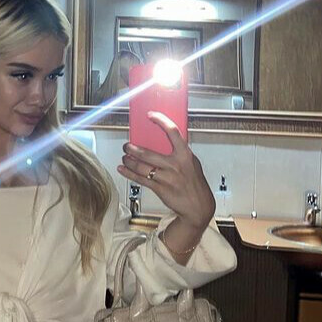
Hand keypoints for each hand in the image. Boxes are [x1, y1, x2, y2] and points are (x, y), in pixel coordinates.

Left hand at [117, 111, 215, 228]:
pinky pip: (140, 179)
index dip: (161, 121)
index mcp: (185, 155)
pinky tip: (123, 169)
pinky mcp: (160, 189)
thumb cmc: (195, 184)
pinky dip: (129, 173)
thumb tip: (165, 141)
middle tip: (127, 145)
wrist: (198, 206)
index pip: (173, 132)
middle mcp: (175, 164)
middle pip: (148, 152)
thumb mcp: (192, 163)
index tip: (151, 115)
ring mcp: (167, 177)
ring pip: (141, 166)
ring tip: (125, 158)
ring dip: (129, 161)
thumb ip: (180, 152)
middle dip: (132, 148)